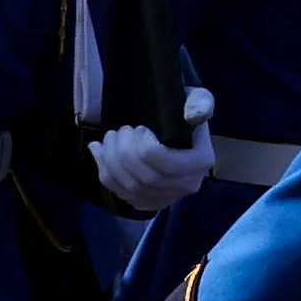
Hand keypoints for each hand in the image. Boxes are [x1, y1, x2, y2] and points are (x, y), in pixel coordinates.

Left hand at [90, 86, 215, 217]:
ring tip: (109, 138)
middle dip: (125, 153)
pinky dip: (105, 172)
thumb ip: (200, 102)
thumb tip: (193, 116)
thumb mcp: (197, 99)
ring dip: (111, 161)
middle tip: (120, 131)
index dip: (146, 148)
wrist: (175, 127)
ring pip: (131, 188)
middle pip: (148, 179)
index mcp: (201, 161)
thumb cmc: (183, 110)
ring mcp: (167, 197)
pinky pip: (121, 193)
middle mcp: (187, 185)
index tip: (138, 128)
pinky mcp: (148, 201)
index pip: (169, 165)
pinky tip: (99, 152)